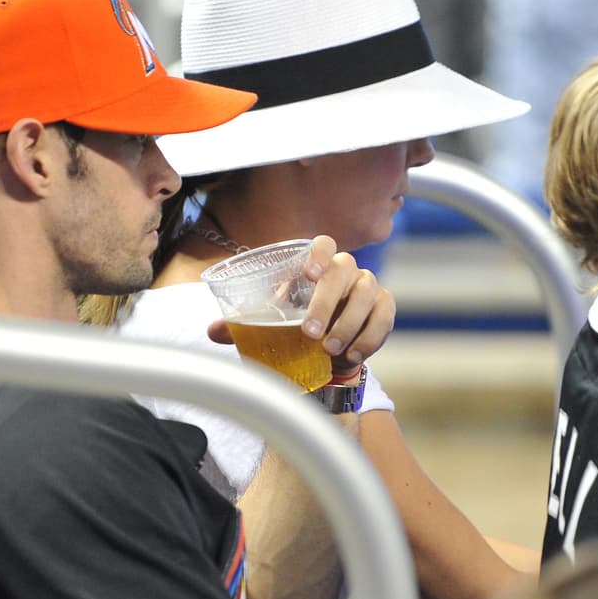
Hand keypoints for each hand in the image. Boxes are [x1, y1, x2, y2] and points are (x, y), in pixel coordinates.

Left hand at [207, 235, 394, 374]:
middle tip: (310, 333)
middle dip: (326, 302)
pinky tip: (351, 355)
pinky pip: (383, 317)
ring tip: (329, 349)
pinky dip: (368, 337)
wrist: (329, 354)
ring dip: (347, 323)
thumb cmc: (298, 328)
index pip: (325, 244)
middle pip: (343, 272)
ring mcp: (368, 287)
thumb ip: (245, 324)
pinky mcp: (384, 308)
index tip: (307, 274)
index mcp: (318, 266)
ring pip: (366, 294)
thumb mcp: (271, 325)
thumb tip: (213, 329)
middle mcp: (346, 271)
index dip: (319, 254)